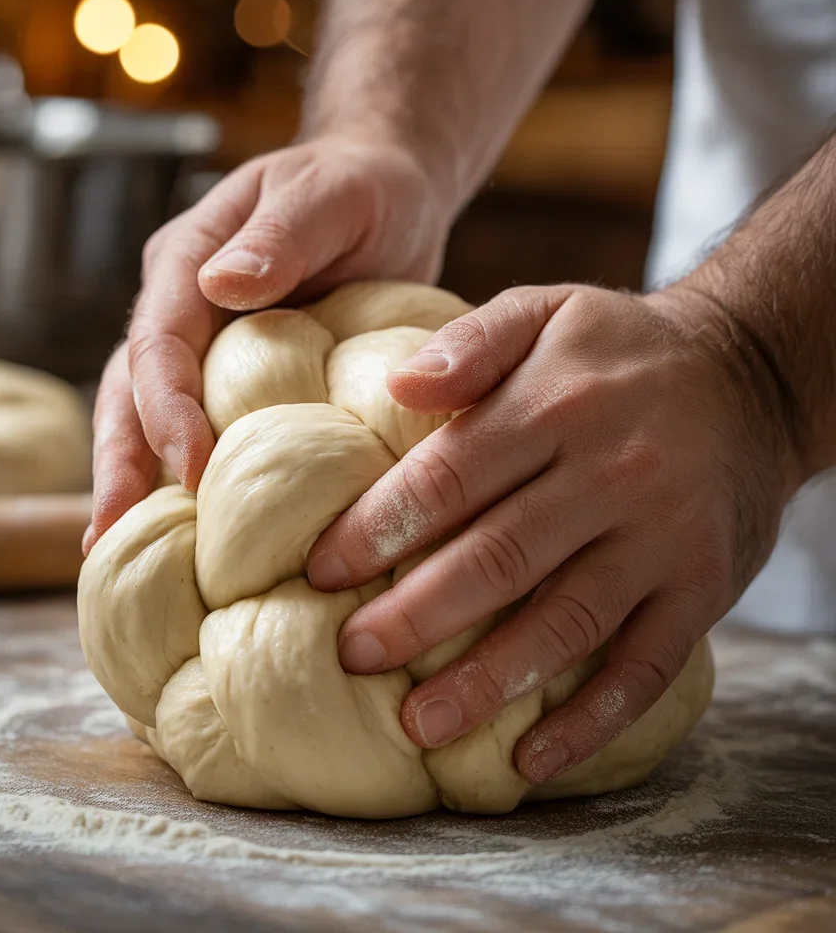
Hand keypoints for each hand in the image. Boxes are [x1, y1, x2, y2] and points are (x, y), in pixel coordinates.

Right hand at [84, 136, 453, 553]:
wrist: (385, 191)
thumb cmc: (360, 187)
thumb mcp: (329, 196)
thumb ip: (281, 236)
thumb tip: (222, 284)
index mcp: (189, 257)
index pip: (160, 339)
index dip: (166, 405)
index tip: (191, 464)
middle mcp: (183, 304)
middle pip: (131, 387)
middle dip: (120, 459)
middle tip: (109, 536)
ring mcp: (205, 342)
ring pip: (150, 415)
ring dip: (136, 478)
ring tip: (116, 550)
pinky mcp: (238, 373)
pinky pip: (203, 425)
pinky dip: (187, 475)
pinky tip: (190, 531)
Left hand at [307, 284, 799, 782]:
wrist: (748, 376)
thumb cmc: (621, 349)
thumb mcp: (546, 310)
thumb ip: (470, 342)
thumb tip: (397, 386)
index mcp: (557, 404)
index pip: (449, 476)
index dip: (378, 528)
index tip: (322, 572)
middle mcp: (611, 474)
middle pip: (496, 560)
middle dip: (414, 617)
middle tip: (352, 656)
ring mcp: (661, 540)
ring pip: (564, 625)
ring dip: (487, 683)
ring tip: (418, 724)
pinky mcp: (701, 589)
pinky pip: (644, 668)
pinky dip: (588, 722)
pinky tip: (530, 759)